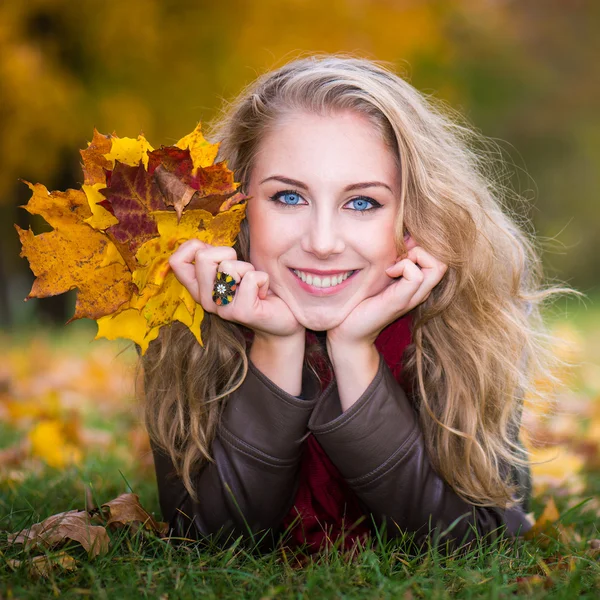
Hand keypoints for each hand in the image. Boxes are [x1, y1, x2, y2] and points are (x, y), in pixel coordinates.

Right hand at [169, 240, 303, 338]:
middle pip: (203, 257)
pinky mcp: (241, 312)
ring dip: (248, 268)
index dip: (194, 247)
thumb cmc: (257, 290)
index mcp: (199, 289)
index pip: (176, 262)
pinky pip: (252, 277)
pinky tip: (263, 294)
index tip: (217, 255)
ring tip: (254, 285)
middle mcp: (206, 300)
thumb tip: (202, 242)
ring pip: (228, 266)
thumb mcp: (231, 271)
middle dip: (228, 254)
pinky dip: (264, 279)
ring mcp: (222, 308)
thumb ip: (215, 259)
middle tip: (241, 272)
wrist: (282, 321)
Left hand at [327, 245, 447, 346]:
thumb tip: (402, 231)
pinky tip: (388, 272)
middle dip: (424, 248)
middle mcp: (421, 290)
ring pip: (437, 266)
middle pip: (444, 260)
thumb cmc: (361, 298)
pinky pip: (416, 276)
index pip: (441, 255)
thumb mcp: (381, 271)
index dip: (424, 244)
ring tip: (394, 264)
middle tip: (399, 255)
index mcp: (418, 283)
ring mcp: (413, 296)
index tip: (400, 249)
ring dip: (415, 256)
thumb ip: (394, 257)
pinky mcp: (400, 301)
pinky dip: (404, 266)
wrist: (348, 330)